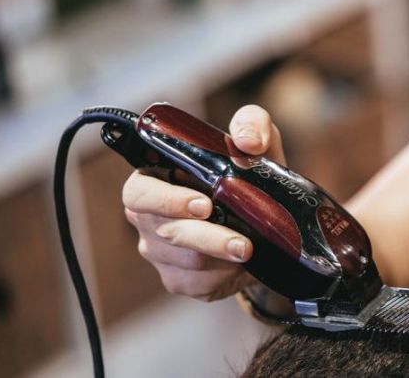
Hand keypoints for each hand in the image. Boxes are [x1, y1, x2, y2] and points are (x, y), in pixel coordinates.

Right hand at [122, 104, 286, 300]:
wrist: (270, 221)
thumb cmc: (251, 173)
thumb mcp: (258, 141)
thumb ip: (252, 124)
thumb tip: (247, 141)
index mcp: (155, 178)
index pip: (138, 192)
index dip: (165, 200)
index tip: (203, 203)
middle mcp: (149, 218)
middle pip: (163, 231)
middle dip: (204, 236)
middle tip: (239, 240)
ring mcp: (160, 253)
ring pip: (185, 260)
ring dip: (221, 256)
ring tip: (250, 248)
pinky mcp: (179, 280)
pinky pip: (197, 284)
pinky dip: (224, 275)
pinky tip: (240, 265)